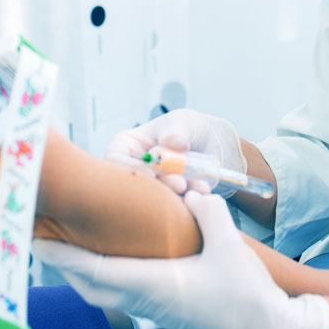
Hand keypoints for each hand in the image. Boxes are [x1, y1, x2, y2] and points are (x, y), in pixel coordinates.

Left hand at [33, 192, 328, 328]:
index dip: (64, 255)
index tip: (36, 241)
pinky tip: (112, 259)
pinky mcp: (169, 311)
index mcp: (154, 285)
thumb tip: (192, 193)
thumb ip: (206, 211)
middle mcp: (148, 300)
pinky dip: (105, 277)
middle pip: (91, 287)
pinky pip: (123, 294)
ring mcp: (157, 309)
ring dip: (84, 272)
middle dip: (65, 265)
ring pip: (106, 293)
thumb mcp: (230, 243)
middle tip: (45, 241)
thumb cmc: (248, 293)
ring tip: (71, 248)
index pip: (95, 270)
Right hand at [105, 109, 248, 196]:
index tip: (152, 172)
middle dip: (158, 186)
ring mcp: (151, 188)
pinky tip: (203, 191)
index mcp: (127, 147)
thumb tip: (171, 142)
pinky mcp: (167, 202)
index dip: (131, 168)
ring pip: (154, 199)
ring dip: (176, 196)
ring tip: (198, 187)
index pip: (116, 160)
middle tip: (180, 184)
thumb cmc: (189, 128)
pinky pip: (173, 207)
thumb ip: (176, 131)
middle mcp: (134, 170)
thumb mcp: (183, 122)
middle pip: (134, 184)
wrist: (213, 145)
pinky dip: (189, 201)